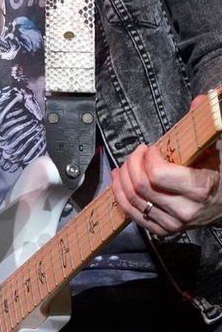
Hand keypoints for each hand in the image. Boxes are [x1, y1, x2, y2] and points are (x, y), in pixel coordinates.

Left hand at [111, 96, 221, 235]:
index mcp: (199, 189)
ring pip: (133, 199)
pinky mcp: (163, 230)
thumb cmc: (220, 175)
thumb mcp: (216, 150)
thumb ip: (206, 126)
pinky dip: (120, 194)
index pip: (157, 174)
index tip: (151, 148)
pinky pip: (132, 213)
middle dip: (132, 163)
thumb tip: (201, 100)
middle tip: (137, 152)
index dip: (148, 158)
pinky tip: (119, 179)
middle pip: (141, 185)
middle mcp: (185, 210)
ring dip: (122, 177)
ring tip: (125, 164)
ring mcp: (174, 223)